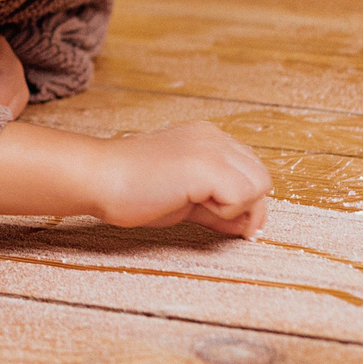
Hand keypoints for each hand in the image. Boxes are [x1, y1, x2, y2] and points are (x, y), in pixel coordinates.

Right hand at [87, 123, 271, 237]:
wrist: (101, 179)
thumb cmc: (132, 190)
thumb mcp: (185, 198)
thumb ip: (217, 207)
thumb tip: (245, 225)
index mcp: (208, 139)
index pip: (250, 169)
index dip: (246, 200)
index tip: (231, 222)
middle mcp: (214, 138)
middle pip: (262, 177)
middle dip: (248, 205)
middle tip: (219, 220)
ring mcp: (212, 149)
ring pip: (259, 185)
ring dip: (236, 206)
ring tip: (200, 207)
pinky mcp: (206, 166)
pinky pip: (242, 196)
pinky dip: (225, 211)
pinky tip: (193, 204)